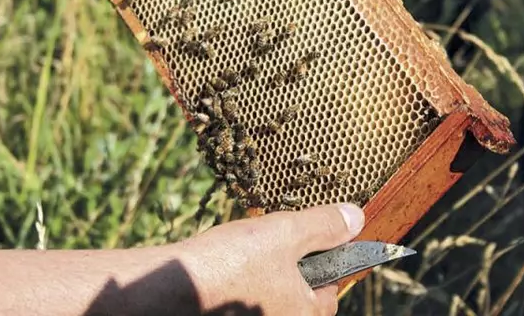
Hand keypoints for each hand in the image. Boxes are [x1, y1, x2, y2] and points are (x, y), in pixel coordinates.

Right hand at [175, 203, 364, 315]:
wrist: (168, 289)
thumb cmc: (230, 264)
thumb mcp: (284, 233)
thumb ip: (323, 226)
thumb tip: (356, 218)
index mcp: (302, 313)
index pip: (329, 296)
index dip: (328, 267)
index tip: (318, 245)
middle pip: (297, 300)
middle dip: (291, 272)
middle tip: (277, 244)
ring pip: (267, 300)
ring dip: (263, 277)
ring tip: (247, 251)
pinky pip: (241, 302)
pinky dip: (239, 285)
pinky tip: (224, 264)